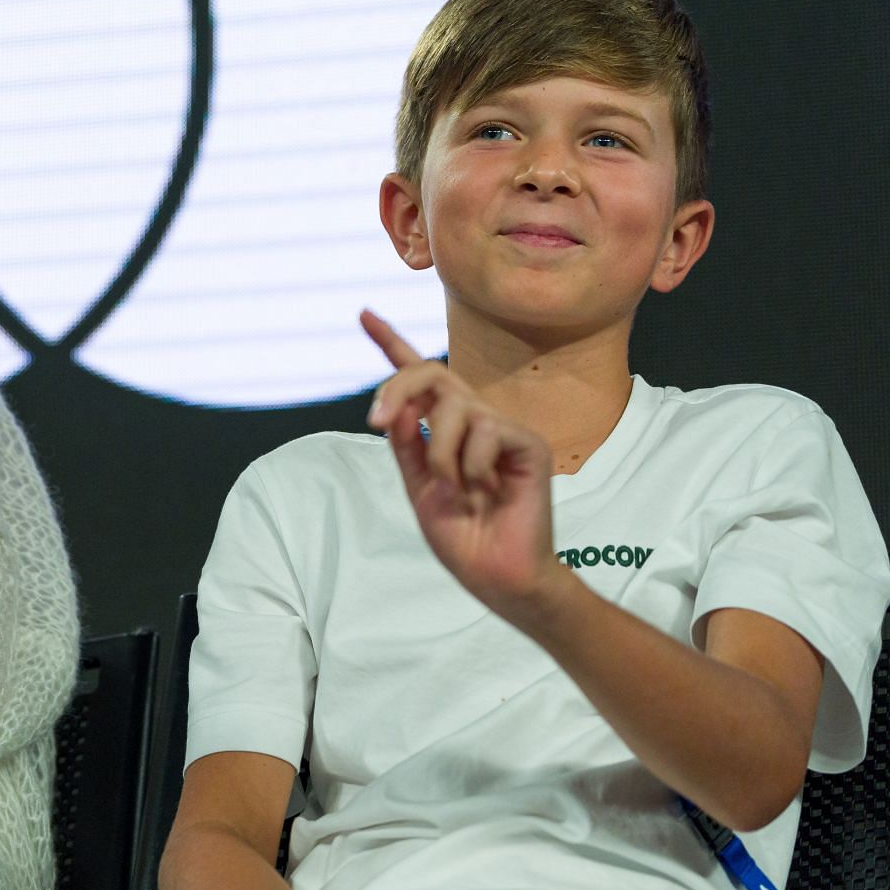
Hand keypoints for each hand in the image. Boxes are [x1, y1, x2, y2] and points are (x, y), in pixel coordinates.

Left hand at [360, 310, 558, 615]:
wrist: (498, 575)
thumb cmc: (464, 536)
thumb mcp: (419, 489)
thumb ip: (406, 446)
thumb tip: (393, 407)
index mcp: (445, 429)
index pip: (418, 378)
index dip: (390, 343)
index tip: (363, 314)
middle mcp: (474, 419)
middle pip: (431, 374)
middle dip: (397, 388)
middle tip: (376, 420)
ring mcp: (502, 428)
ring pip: (454, 407)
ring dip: (440, 455)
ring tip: (458, 490)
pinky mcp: (527, 442)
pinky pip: (485, 432)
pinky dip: (472, 468)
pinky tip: (491, 492)